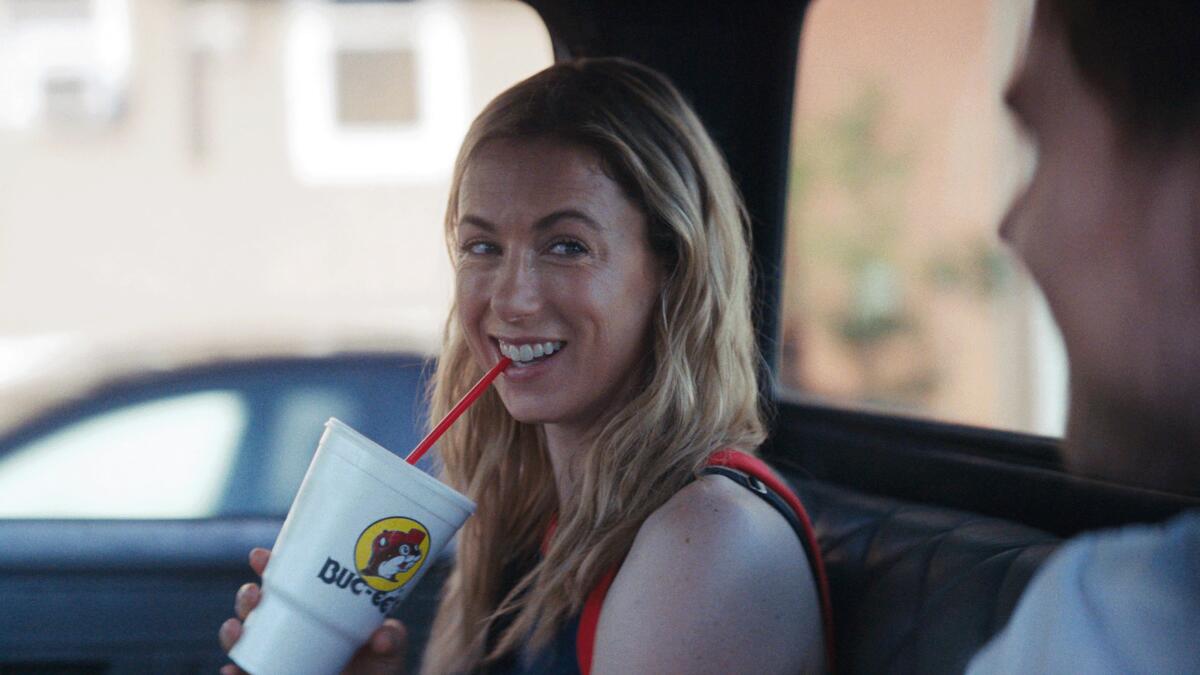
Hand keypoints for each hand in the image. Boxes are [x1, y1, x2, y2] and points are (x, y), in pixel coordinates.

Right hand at [218, 547, 408, 674]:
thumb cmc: (379, 666)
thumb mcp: (389, 647)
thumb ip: (391, 638)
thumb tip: (381, 637)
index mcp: (311, 611)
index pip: (284, 583)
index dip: (268, 567)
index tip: (259, 556)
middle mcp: (288, 632)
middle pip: (255, 609)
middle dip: (246, 597)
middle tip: (254, 593)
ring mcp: (279, 659)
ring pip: (243, 642)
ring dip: (231, 633)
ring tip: (235, 628)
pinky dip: (234, 673)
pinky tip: (231, 671)